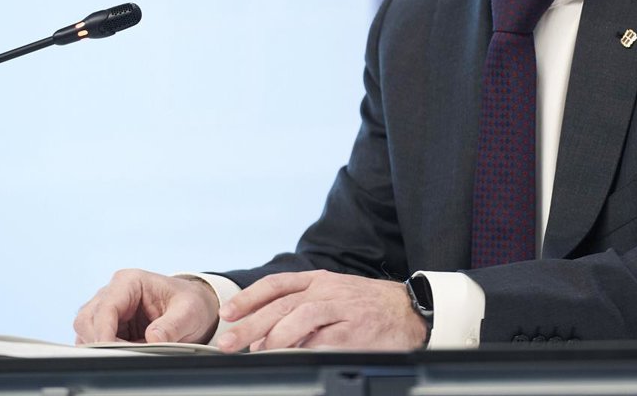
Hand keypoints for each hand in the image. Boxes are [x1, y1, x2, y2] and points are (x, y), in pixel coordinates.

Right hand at [73, 269, 218, 344]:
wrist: (194, 307)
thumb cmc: (191, 304)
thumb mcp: (189, 313)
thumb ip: (171, 325)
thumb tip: (152, 339)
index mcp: (130, 281)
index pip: (105, 307)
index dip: (104, 332)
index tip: (113, 351)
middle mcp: (114, 292)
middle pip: (87, 319)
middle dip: (100, 341)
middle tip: (123, 356)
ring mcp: (109, 308)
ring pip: (86, 330)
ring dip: (102, 346)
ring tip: (130, 353)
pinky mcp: (109, 324)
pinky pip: (94, 340)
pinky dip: (106, 350)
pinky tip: (126, 353)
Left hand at [216, 270, 427, 351]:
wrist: (408, 310)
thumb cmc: (365, 305)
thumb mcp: (331, 296)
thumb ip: (299, 311)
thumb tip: (262, 339)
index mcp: (317, 280)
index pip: (275, 284)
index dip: (248, 298)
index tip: (227, 313)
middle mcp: (326, 290)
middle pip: (281, 304)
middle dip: (250, 324)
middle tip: (229, 342)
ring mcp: (341, 308)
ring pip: (300, 317)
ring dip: (275, 336)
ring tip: (258, 351)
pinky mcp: (355, 329)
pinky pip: (326, 339)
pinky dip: (306, 348)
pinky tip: (292, 356)